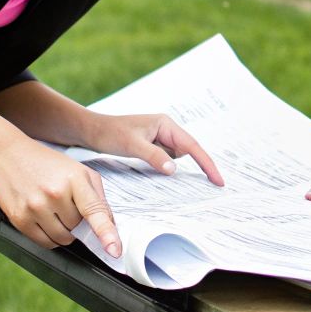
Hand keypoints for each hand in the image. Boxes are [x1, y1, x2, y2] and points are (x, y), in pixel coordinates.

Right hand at [0, 140, 123, 257]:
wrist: (7, 155)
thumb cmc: (46, 163)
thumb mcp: (78, 171)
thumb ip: (97, 197)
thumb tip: (110, 226)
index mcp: (74, 179)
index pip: (94, 211)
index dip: (107, 233)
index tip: (115, 250)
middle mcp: (55, 193)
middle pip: (78, 228)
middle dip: (76, 221)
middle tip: (65, 204)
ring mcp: (35, 207)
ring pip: (63, 239)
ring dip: (64, 231)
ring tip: (53, 210)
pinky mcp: (20, 219)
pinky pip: (44, 243)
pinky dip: (49, 237)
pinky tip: (44, 219)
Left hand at [81, 112, 224, 186]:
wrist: (92, 132)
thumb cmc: (110, 133)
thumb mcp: (132, 145)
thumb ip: (154, 156)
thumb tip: (175, 169)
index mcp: (165, 124)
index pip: (192, 146)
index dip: (206, 163)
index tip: (218, 179)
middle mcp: (166, 131)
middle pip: (189, 152)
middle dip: (201, 168)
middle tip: (214, 186)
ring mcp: (160, 140)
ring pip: (178, 159)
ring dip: (183, 171)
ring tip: (193, 184)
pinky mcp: (152, 148)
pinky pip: (167, 162)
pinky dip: (169, 171)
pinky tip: (169, 179)